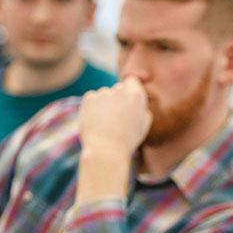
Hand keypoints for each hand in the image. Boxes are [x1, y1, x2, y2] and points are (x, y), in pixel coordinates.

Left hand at [77, 78, 152, 203]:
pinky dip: (92, 108)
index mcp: (137, 96)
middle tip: (115, 120)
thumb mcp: (142, 126)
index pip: (132, 82)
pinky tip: (96, 122)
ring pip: (103, 95)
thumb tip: (139, 103)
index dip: (129, 91)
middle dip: (116, 100)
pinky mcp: (90, 97)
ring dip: (103, 105)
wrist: (106, 150)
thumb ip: (142, 110)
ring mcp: (104, 93)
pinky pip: (92, 99)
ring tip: (105, 125)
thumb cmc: (126, 141)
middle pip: (117, 89)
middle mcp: (121, 91)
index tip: (126, 102)